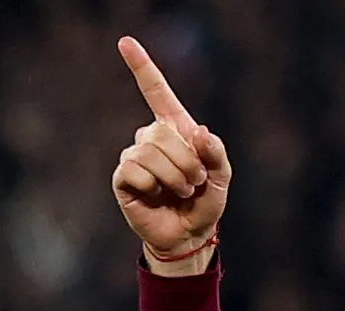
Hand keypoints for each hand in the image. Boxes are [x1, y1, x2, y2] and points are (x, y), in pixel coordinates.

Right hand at [112, 36, 230, 274]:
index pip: (156, 91)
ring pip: (150, 151)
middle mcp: (150, 137)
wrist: (189, 234)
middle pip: (161, 131)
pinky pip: (136, 170)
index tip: (125, 42)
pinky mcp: (123, 177)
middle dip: (186, 160)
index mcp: (174, 129)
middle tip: (194, 182)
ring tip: (180, 191)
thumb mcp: (222, 177)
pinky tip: (155, 195)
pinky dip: (154, 185)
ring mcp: (134, 156)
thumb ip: (216, 153)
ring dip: (174, 176)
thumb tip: (198, 131)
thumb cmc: (204, 202)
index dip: (142, 67)